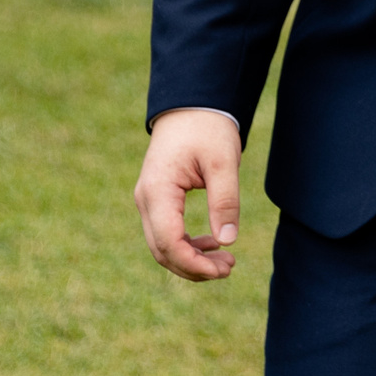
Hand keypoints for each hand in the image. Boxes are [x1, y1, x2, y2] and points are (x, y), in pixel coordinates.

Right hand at [134, 109, 244, 280]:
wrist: (191, 105)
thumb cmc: (207, 128)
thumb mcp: (223, 161)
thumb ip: (225, 200)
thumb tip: (228, 240)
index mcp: (158, 191)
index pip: (168, 242)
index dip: (193, 263)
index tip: (222, 270)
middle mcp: (146, 199)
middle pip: (162, 250)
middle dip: (193, 267)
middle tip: (229, 269)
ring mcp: (148, 200)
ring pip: (162, 245)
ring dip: (190, 259)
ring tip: (226, 261)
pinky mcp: (157, 199)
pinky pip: (166, 232)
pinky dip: (187, 244)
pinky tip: (213, 244)